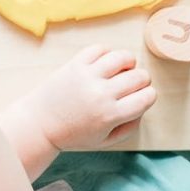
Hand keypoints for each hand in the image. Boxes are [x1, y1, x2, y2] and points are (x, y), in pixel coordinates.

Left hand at [12, 45, 155, 149]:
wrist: (40, 124)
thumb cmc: (73, 135)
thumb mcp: (105, 141)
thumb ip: (129, 127)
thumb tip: (143, 106)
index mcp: (111, 115)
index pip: (147, 96)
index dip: (148, 96)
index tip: (141, 97)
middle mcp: (102, 93)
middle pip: (139, 76)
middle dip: (141, 80)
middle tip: (131, 85)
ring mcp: (88, 76)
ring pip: (122, 57)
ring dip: (128, 63)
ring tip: (121, 70)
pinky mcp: (75, 64)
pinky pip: (99, 49)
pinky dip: (107, 53)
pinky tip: (104, 63)